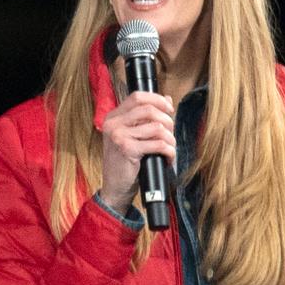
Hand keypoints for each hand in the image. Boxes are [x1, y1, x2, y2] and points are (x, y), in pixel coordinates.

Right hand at [99, 91, 175, 212]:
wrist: (115, 188)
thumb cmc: (126, 163)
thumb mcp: (133, 136)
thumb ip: (146, 118)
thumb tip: (167, 99)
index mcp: (114, 117)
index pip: (138, 96)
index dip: (157, 100)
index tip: (169, 109)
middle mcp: (114, 124)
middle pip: (149, 109)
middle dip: (167, 121)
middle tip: (170, 134)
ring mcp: (119, 136)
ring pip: (157, 127)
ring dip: (170, 139)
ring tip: (169, 149)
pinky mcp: (127, 149)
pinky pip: (158, 144)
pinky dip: (169, 151)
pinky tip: (167, 158)